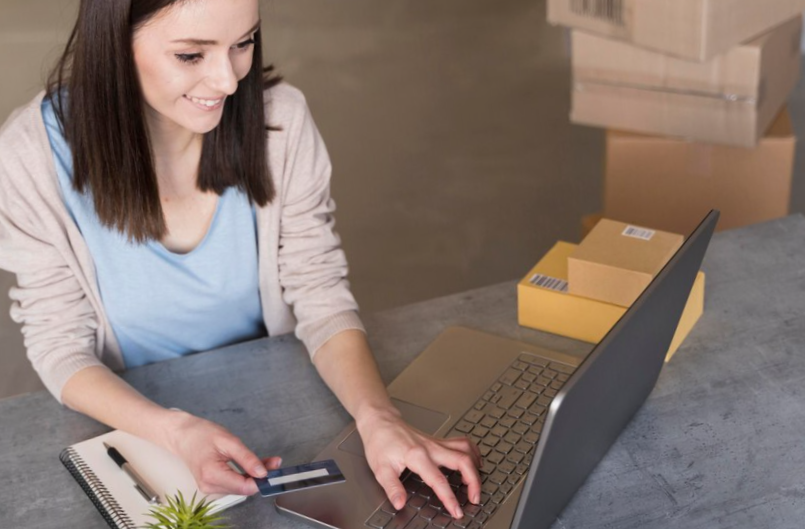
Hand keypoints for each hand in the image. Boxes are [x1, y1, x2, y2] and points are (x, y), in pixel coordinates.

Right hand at [164, 411, 281, 495]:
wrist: (182, 435)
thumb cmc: (201, 434)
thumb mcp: (228, 441)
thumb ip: (246, 458)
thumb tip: (262, 472)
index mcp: (212, 474)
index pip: (244, 487)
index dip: (262, 480)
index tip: (274, 468)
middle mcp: (209, 485)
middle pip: (243, 488)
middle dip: (260, 476)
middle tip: (274, 461)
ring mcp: (209, 487)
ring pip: (240, 487)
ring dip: (254, 476)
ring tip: (265, 461)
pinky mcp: (212, 485)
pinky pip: (233, 484)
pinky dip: (245, 476)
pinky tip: (252, 466)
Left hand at [357, 407, 481, 518]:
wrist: (380, 421)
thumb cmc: (380, 442)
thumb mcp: (380, 469)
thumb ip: (392, 488)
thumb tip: (399, 503)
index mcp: (417, 456)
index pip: (439, 481)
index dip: (450, 498)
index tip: (456, 511)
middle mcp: (431, 447)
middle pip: (462, 461)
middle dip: (474, 481)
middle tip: (474, 498)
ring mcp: (436, 442)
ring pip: (465, 449)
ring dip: (475, 466)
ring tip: (477, 483)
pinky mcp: (438, 440)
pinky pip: (461, 443)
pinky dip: (472, 452)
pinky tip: (473, 462)